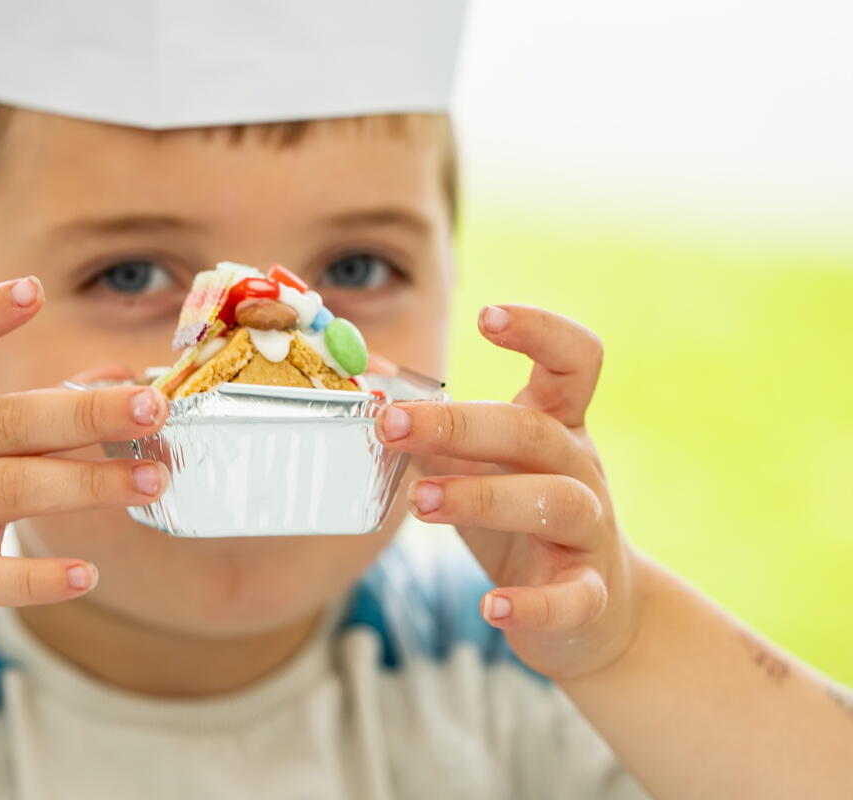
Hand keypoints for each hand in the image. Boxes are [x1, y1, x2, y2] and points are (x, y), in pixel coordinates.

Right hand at [0, 277, 169, 670]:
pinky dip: (37, 577)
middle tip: (153, 407)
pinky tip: (87, 575)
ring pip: (8, 488)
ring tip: (153, 481)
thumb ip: (43, 410)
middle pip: (8, 421)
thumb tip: (116, 374)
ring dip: (86, 483)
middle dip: (85, 412)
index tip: (32, 287)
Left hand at [376, 304, 642, 679]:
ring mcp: (590, 532)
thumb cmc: (520, 523)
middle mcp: (580, 470)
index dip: (539, 332)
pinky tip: (491, 605)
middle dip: (460, 423)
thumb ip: (435, 433)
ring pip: (554, 501)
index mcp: (558, 427)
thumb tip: (368, 393)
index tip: (486, 315)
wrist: (595, 613)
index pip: (573, 361)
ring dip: (483, 498)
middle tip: (392, 424)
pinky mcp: (589, 596)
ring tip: (422, 502)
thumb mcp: (479, 467)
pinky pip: (570, 597)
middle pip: (534, 432)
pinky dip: (533, 602)